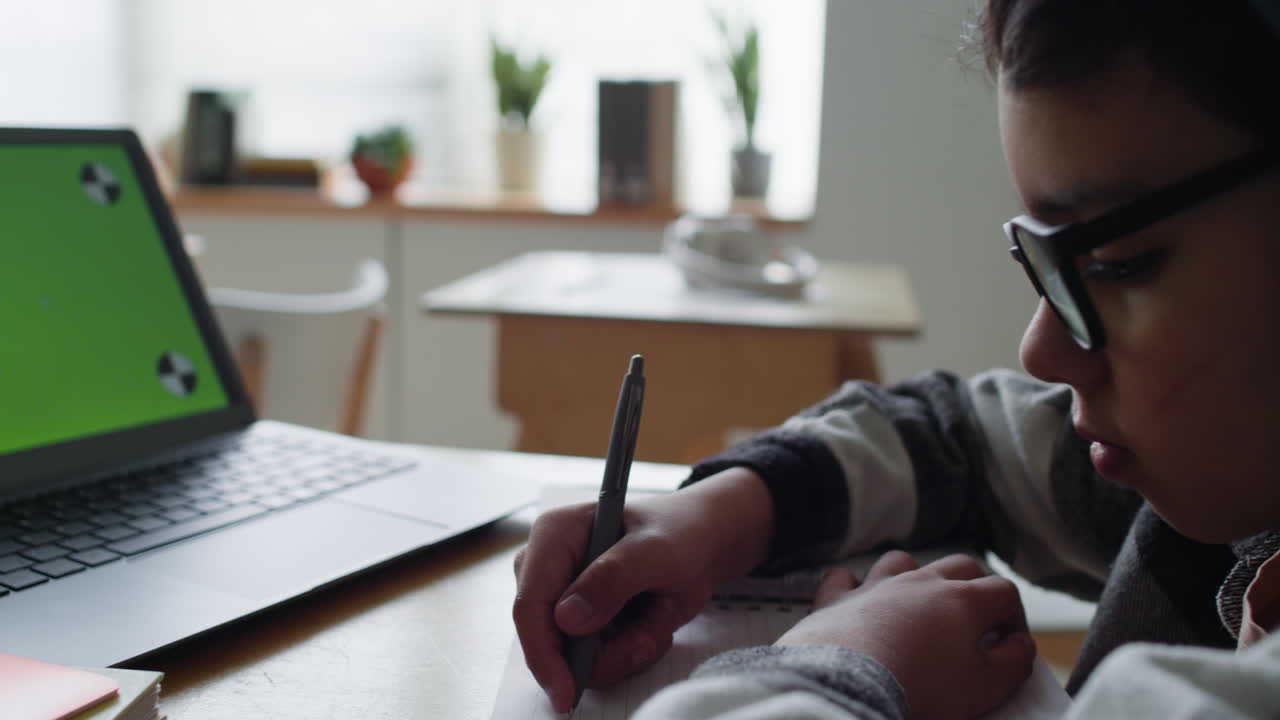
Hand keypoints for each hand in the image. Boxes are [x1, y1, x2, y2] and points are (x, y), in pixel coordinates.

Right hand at [512, 468, 773, 713]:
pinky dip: (629, 651)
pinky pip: (596, 659)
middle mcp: (548, 568)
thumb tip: (565, 619)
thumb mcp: (656, 550)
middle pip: (549, 639)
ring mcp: (562, 597)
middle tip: (647, 639)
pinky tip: (652, 623)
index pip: (530, 605)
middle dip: (602, 653)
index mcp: (554, 535)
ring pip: (575, 657)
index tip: (567, 691)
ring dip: (624, 651)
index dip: (543, 653)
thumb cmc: (679, 532)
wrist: (702, 541)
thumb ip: (613, 579)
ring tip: (658, 620)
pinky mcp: (580, 622)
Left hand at [777, 551, 1035, 719]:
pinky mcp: (838, 601)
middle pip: (959, 566)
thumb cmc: (920, 687)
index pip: (1003, 590)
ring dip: (917, 578)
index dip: (1014, 615)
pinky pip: (845, 578)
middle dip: (976, 587)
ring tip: (921, 607)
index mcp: (962, 600)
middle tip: (977, 621)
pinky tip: (858, 598)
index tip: (1010, 643)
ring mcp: (876, 587)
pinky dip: (854, 585)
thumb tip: (1021, 645)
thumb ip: (1014, 663)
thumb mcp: (985, 686)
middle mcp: (919, 583)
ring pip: (903, 562)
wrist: (848, 686)